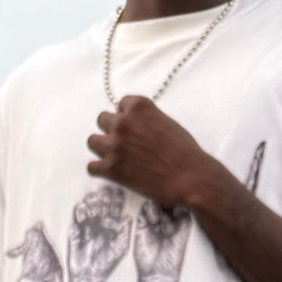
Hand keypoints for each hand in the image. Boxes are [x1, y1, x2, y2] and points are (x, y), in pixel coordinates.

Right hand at [67, 187, 132, 281]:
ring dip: (92, 202)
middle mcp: (101, 219)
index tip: (117, 199)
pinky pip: (77, 213)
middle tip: (105, 203)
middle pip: (102, 200)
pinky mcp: (76, 227)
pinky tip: (84, 216)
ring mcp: (88, 222)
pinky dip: (81, 210)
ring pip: (90, 203)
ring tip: (95, 210)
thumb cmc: (107, 263)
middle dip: (103, 198)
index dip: (116, 199)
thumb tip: (129, 216)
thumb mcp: (120, 247)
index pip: (115, 204)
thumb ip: (125, 232)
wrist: (89, 276)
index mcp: (113, 222)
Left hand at [87, 95, 208, 207]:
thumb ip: (146, 120)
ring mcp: (115, 145)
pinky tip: (109, 173)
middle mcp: (123, 122)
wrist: (189, 177)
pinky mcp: (111, 168)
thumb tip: (138, 127)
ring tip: (114, 158)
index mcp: (139, 106)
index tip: (133, 128)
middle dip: (111, 130)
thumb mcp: (166, 122)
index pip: (120, 104)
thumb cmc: (184, 151)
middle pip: (102, 120)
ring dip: (101, 148)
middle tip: (123, 144)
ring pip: (92, 141)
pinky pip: (91, 167)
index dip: (125, 117)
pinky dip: (98, 170)